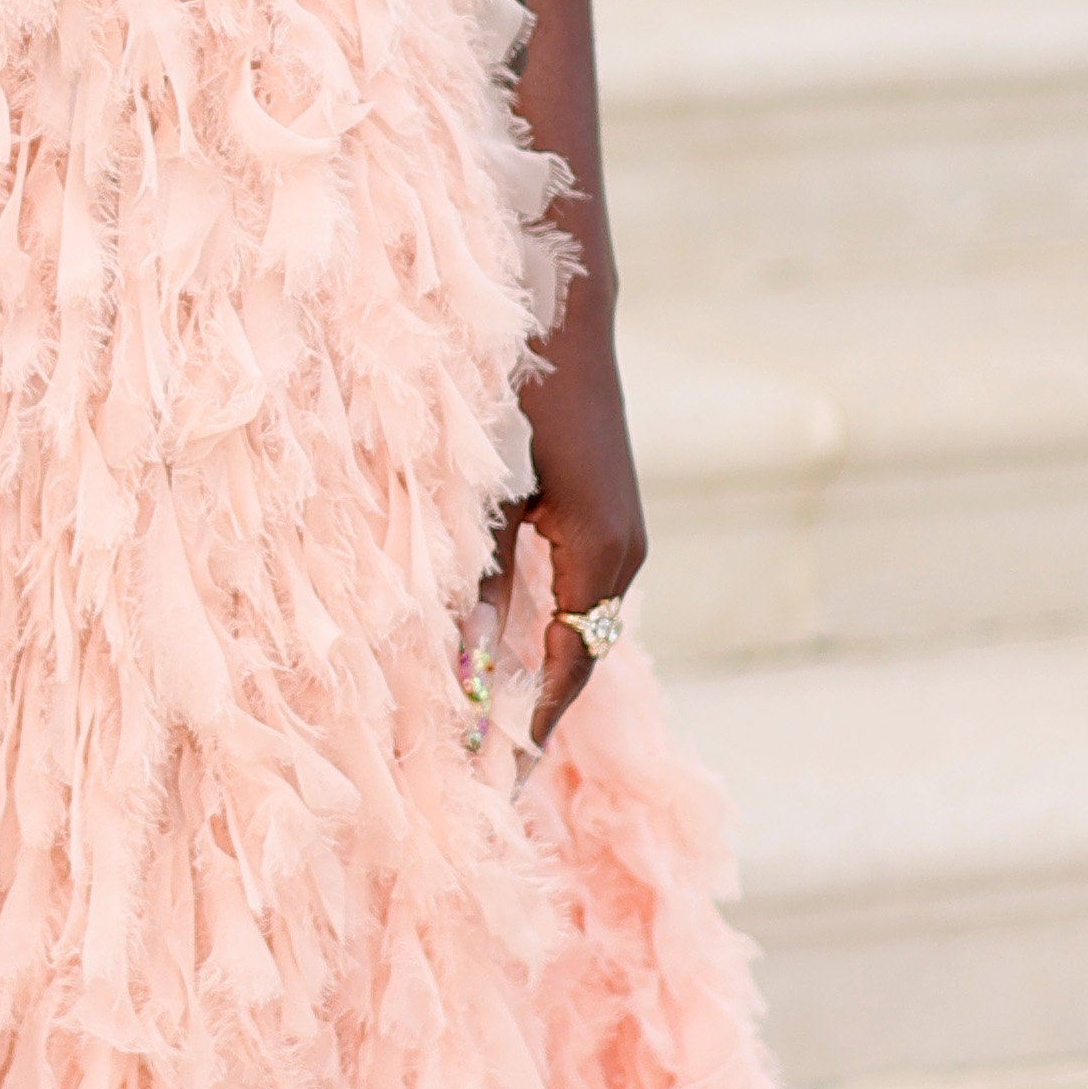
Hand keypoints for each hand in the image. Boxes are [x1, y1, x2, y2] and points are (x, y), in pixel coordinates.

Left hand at [502, 329, 646, 764]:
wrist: (556, 310)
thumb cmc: (514, 392)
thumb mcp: (490, 498)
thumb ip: (482, 583)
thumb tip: (467, 670)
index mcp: (598, 551)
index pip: (568, 666)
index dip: (531, 725)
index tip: (496, 778)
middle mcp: (621, 552)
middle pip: (579, 655)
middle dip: (535, 712)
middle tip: (490, 771)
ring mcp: (618, 534)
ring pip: (577, 625)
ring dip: (538, 673)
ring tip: (494, 728)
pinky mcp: (602, 516)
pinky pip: (573, 593)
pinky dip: (542, 629)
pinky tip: (507, 654)